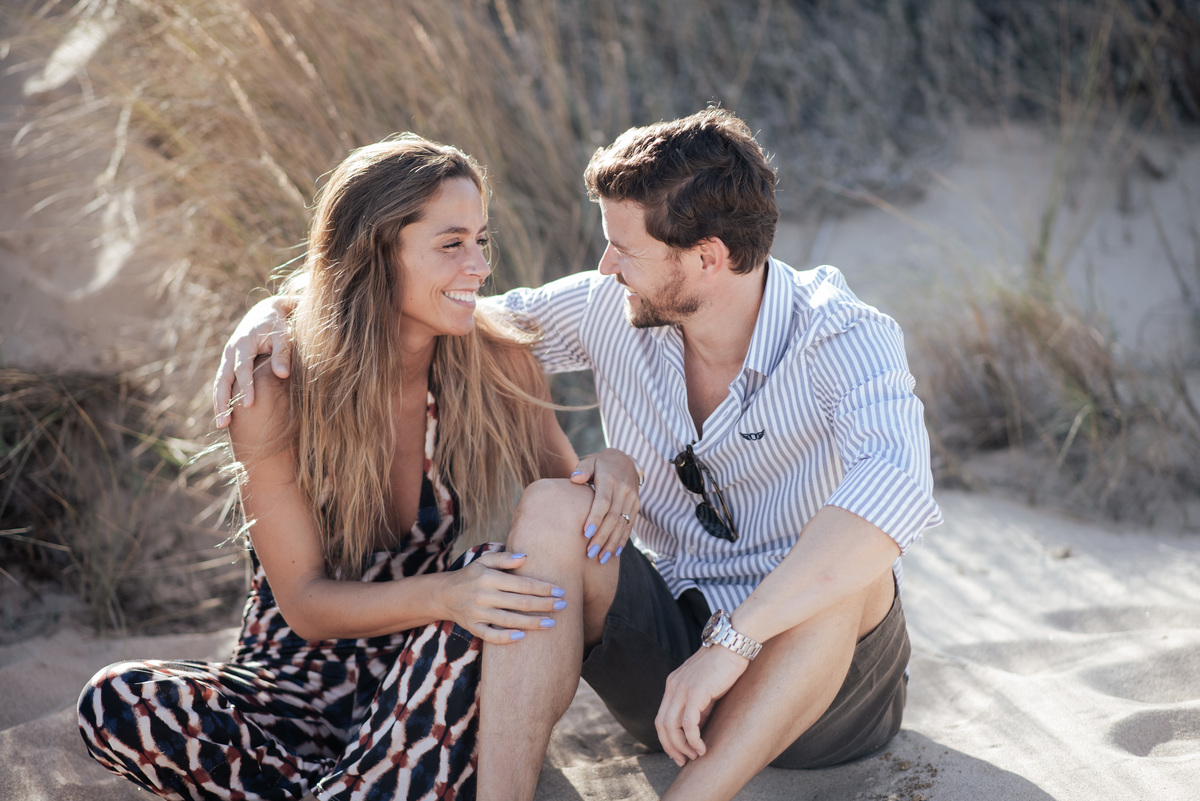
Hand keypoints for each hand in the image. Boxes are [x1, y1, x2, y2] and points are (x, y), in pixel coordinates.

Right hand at [213, 295, 295, 426]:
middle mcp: (231, 351)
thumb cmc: (278, 324)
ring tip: (222, 425)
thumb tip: (282, 374)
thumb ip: (283, 353)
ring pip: (220, 383)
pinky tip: (225, 414)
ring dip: (219, 403)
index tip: (248, 405)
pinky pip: (223, 382)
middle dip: (223, 401)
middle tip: (224, 423)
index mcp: (243, 343)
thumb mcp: (283, 334)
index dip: (245, 387)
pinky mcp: (229, 363)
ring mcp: (228, 357)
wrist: (265, 312)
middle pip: (223, 379)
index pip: (242, 369)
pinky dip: (222, 397)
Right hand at [440, 552, 567, 644]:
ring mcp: (477, 613)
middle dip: (543, 605)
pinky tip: (522, 637)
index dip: (542, 588)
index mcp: (488, 577)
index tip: (559, 591)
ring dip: (532, 623)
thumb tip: (525, 557)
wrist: (444, 594)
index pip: (521, 584)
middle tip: (562, 606)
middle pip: (519, 603)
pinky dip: (506, 638)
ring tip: (551, 623)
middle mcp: (483, 596)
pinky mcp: (473, 627)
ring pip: (509, 620)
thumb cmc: (471, 575)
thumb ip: (504, 558)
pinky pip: (490, 636)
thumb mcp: (483, 560)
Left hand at [570, 448, 640, 564]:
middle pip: (613, 518)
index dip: (595, 518)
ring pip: (622, 525)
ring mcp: (632, 499)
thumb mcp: (591, 461)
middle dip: (602, 537)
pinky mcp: (636, 506)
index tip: (585, 534)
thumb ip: (582, 469)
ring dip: (612, 543)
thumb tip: (574, 478)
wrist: (626, 460)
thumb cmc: (601, 463)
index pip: (603, 502)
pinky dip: (622, 540)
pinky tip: (614, 553)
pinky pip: (629, 525)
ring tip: (601, 559)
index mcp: (610, 480)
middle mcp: (624, 490)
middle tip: (590, 554)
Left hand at [655, 644, 748, 765]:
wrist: (734, 642)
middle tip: (683, 761)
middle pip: (662, 725)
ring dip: (681, 747)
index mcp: (673, 684)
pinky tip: (702, 748)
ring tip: (694, 756)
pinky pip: (689, 724)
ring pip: (672, 726)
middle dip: (671, 747)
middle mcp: (673, 686)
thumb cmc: (725, 664)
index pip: (661, 717)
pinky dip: (693, 740)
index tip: (679, 752)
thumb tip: (696, 727)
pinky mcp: (696, 692)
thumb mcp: (707, 687)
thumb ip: (699, 705)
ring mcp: (682, 688)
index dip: (668, 738)